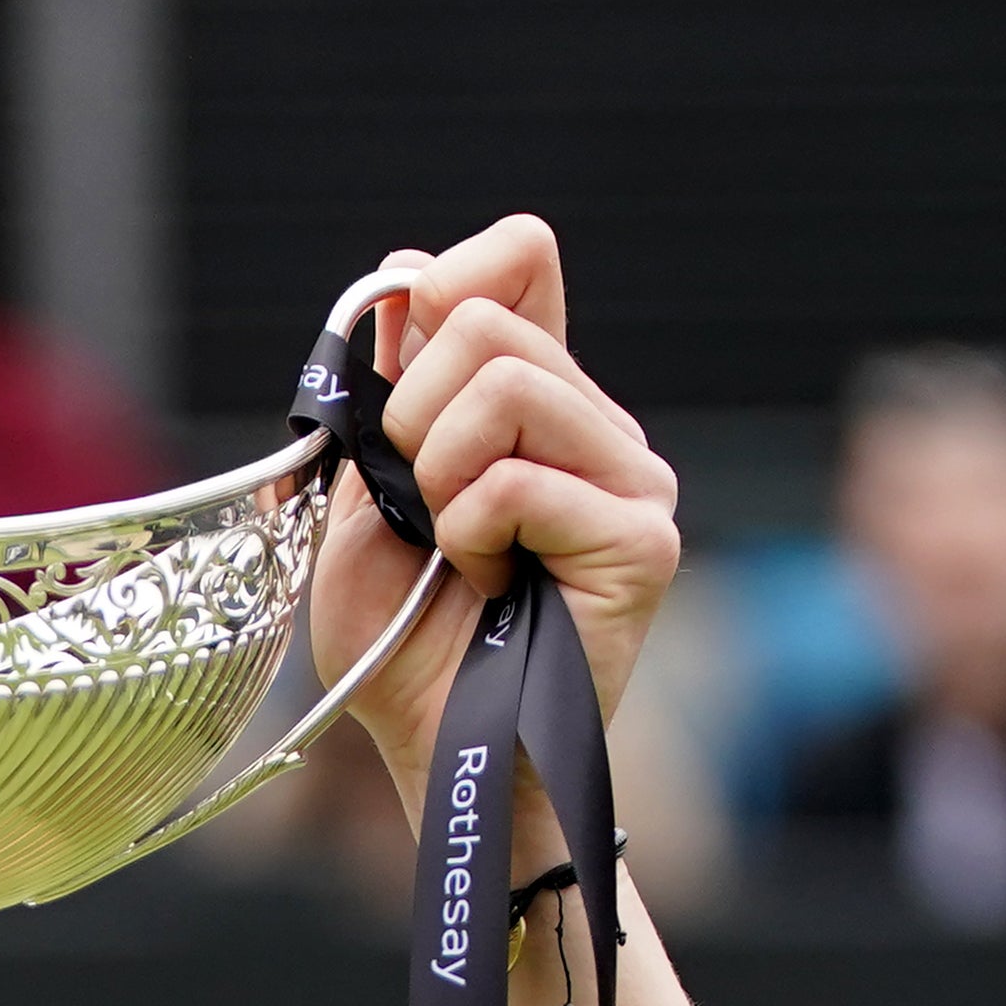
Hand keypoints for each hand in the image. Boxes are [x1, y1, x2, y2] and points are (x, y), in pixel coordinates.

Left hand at [301, 219, 683, 806]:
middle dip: (410, 416)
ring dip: (440, 480)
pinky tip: (488, 585)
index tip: (399, 372)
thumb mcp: (363, 498)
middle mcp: (594, 425)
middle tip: (422, 508)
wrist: (434, 750)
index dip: (444, 285)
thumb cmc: (400, 642)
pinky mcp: (643, 537)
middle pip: (486, 319)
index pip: (519, 256)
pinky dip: (471, 535)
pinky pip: (518, 481)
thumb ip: (389, 393)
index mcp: (534, 401)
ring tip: (458, 552)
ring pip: (507, 385)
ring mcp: (632, 477)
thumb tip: (407, 280)